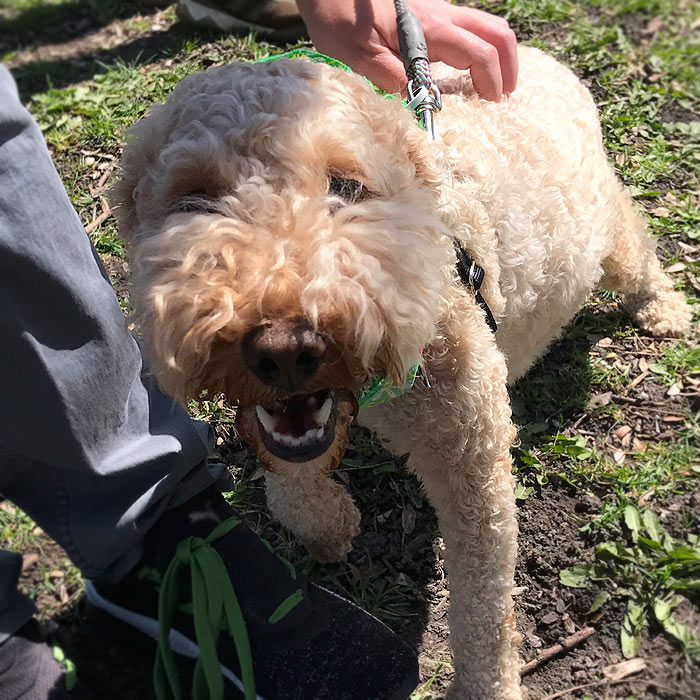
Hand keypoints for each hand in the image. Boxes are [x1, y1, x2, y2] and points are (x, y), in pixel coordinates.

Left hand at [296, 0, 517, 100]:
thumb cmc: (339, 16)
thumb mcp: (360, 55)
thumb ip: (393, 77)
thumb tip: (420, 99)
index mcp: (429, 28)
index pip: (478, 54)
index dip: (491, 81)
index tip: (491, 106)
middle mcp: (441, 16)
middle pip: (495, 33)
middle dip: (508, 65)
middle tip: (505, 96)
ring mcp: (437, 13)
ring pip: (485, 27)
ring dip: (497, 55)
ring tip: (493, 86)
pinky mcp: (428, 15)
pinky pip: (467, 29)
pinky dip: (479, 49)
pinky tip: (468, 71)